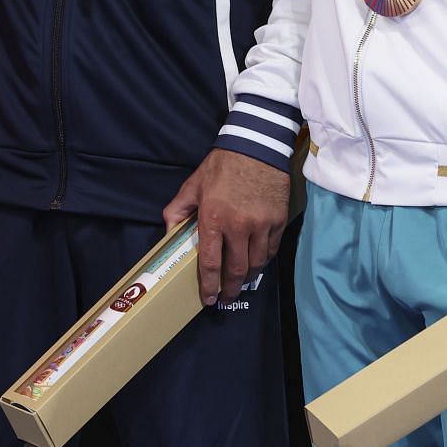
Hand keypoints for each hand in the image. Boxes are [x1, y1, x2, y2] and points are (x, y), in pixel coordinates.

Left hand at [163, 149, 288, 305]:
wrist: (255, 147)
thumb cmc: (221, 167)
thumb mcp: (192, 185)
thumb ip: (177, 210)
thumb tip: (168, 233)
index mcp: (213, 218)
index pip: (211, 263)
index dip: (209, 286)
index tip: (209, 299)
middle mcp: (238, 226)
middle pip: (236, 270)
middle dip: (230, 288)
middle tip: (226, 297)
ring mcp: (261, 225)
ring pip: (256, 263)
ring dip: (247, 277)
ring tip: (240, 282)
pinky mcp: (278, 221)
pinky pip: (271, 250)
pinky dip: (262, 260)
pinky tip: (256, 262)